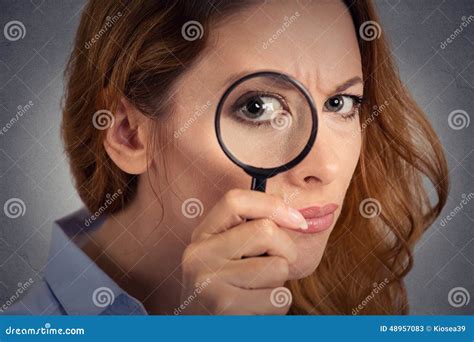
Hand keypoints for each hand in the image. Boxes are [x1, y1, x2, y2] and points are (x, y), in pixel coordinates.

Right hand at [179, 189, 306, 314]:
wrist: (199, 331)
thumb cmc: (226, 290)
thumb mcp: (226, 256)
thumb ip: (249, 232)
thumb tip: (297, 217)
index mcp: (202, 235)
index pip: (235, 200)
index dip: (273, 205)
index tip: (297, 221)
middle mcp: (199, 254)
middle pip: (265, 231)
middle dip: (286, 250)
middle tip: (276, 266)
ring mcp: (209, 281)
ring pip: (277, 267)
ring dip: (278, 283)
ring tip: (257, 292)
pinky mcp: (226, 307)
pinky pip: (278, 298)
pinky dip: (277, 307)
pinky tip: (255, 310)